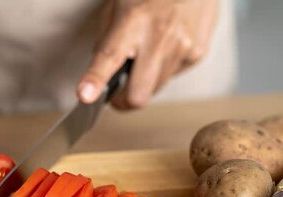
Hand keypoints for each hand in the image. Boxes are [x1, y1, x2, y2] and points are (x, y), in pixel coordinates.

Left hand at [77, 0, 218, 108]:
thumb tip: (98, 77)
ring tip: (146, 55)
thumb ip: (106, 42)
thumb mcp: (117, 5)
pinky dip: (164, 70)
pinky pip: (172, 77)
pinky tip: (165, 47)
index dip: (95, 79)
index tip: (85, 96)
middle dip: (124, 101)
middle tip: (116, 95)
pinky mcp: (197, 54)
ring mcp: (182, 47)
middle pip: (138, 94)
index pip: (109, 57)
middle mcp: (160, 36)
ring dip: (145, 82)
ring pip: (155, 90)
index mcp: (133, 21)